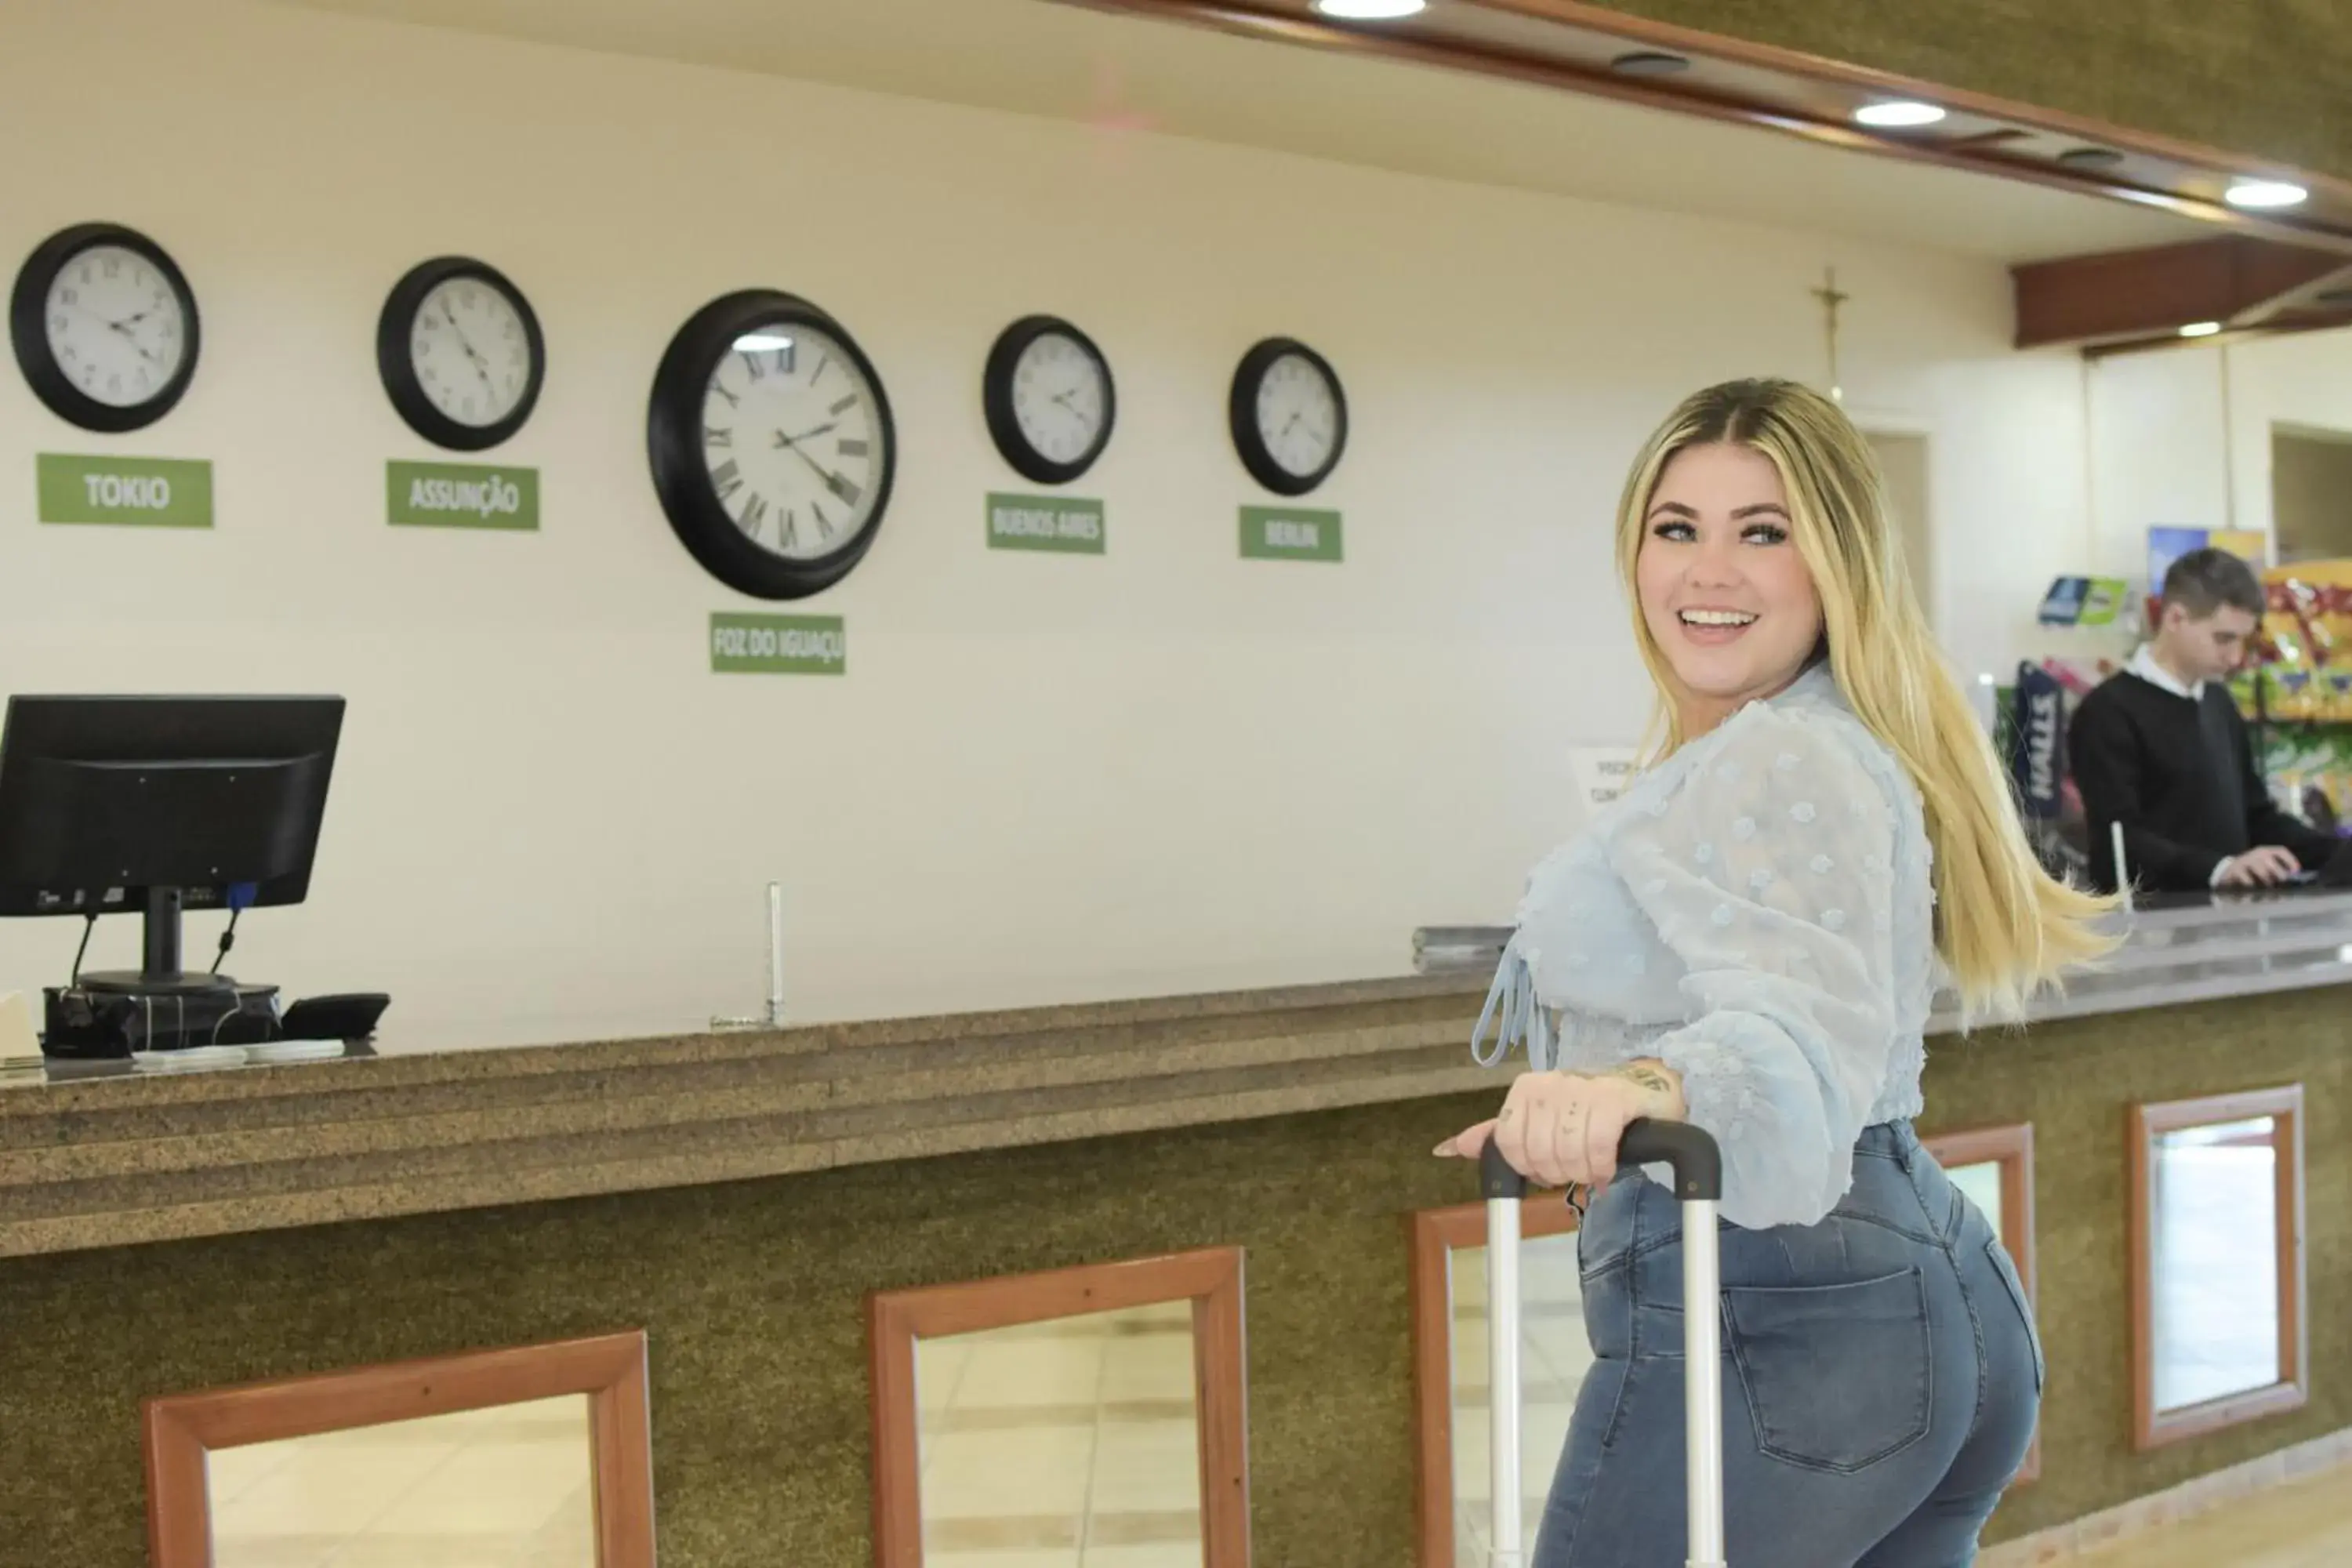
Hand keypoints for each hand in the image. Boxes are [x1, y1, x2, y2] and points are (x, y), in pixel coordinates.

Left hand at [1434, 1061, 1686, 1189]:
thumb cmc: (1586, 1107)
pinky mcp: (1615, 1098)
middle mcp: (1550, 1084)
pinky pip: (1598, 1146)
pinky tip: (1606, 1169)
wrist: (1641, 1087)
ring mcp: (1583, 1089)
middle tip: (1573, 1172)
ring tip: (1591, 1170)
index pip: (1508, 1144)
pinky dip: (1602, 1167)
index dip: (1526, 1169)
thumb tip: (1450, 1148)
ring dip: (1582, 1173)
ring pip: (1567, 1153)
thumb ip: (1498, 1134)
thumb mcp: (1538, 1119)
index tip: (1543, 1173)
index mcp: (1525, 1089)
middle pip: (1538, 1153)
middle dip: (1557, 1174)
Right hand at [2219, 846, 2301, 886]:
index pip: (2280, 851)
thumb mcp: (2265, 867)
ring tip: (2270, 891)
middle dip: (2279, 874)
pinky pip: (2248, 880)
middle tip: (2282, 884)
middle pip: (2271, 862)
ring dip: (2268, 883)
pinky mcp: (2234, 871)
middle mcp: (2255, 854)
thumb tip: (2293, 879)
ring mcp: (2244, 861)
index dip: (2290, 860)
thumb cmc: (2252, 871)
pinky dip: (2254, 887)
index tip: (2296, 871)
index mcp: (2265, 851)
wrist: (2228, 872)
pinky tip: (2254, 892)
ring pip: (2262, 872)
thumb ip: (2278, 872)